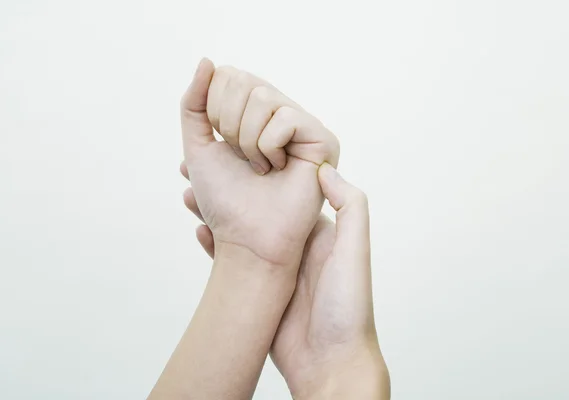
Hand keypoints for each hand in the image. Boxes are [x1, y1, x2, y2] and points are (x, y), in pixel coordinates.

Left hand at [181, 59, 338, 267]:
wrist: (246, 237)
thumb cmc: (225, 199)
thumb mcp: (197, 145)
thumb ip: (195, 102)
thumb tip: (207, 61)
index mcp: (254, 112)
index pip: (227, 75)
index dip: (214, 110)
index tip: (224, 145)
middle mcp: (281, 113)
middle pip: (243, 81)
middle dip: (228, 125)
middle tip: (242, 157)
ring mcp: (303, 125)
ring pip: (263, 98)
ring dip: (248, 140)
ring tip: (261, 166)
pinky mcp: (323, 140)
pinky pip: (285, 119)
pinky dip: (269, 147)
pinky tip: (279, 169)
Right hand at [182, 164, 389, 398]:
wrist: (332, 362)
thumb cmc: (348, 307)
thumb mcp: (354, 252)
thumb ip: (349, 208)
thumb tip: (326, 169)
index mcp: (318, 234)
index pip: (285, 194)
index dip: (262, 174)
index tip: (239, 155)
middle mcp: (295, 248)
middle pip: (257, 211)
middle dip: (232, 192)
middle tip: (202, 173)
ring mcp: (275, 271)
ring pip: (240, 235)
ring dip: (218, 214)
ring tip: (190, 195)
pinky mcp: (261, 293)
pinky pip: (233, 264)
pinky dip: (214, 247)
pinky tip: (199, 230)